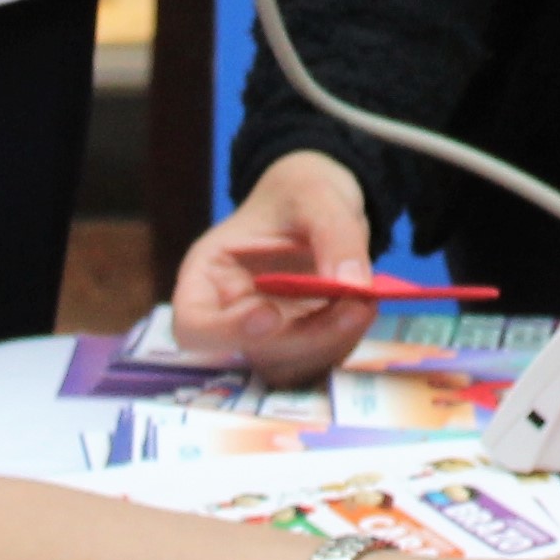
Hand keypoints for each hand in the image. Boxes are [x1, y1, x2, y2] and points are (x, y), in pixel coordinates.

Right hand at [168, 152, 376, 387]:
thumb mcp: (315, 194)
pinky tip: (364, 307)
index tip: (269, 315)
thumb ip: (334, 235)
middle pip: (253, 352)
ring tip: (365, 302)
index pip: (194, 325)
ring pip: (290, 367)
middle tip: (355, 305)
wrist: (323, 204)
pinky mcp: (299, 346)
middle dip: (306, 335)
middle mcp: (230, 315)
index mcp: (208, 276)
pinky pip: (318, 362)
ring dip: (331, 343)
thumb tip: (353, 285)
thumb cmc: (300, 192)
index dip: (226, 332)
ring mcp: (266, 337)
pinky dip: (345, 342)